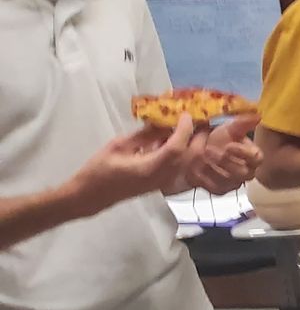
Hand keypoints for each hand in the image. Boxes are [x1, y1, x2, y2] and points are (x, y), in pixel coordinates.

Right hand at [68, 116, 194, 212]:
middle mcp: (164, 177)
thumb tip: (163, 120)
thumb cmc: (99, 170)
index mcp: (151, 168)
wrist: (91, 196)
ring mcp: (166, 182)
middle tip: (197, 118)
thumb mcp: (119, 146)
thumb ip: (144, 134)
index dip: (185, 129)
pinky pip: (182, 165)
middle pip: (192, 155)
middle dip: (199, 135)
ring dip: (193, 143)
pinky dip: (184, 150)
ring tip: (188, 125)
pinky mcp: (163, 183)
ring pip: (190, 161)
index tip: (185, 113)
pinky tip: (173, 138)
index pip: (177, 147)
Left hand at [180, 114, 262, 191]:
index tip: (228, 145)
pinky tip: (196, 169)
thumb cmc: (219, 139)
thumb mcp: (229, 128)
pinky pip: (215, 188)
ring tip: (200, 157)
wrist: (201, 151)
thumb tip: (258, 115)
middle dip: (224, 161)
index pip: (256, 158)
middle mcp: (247, 172)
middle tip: (208, 150)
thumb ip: (243, 123)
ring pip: (228, 181)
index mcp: (253, 157)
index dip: (243, 153)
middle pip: (242, 173)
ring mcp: (234, 183)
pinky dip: (204, 178)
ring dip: (213, 169)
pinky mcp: (220, 190)